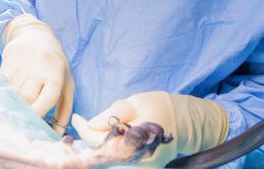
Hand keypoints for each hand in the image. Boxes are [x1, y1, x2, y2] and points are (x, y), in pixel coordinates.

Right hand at [0, 15, 74, 131]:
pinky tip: (9, 90)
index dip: (39, 113)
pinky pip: (4, 81)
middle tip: (23, 117)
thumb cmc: (56, 66)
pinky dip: (6, 89)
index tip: (33, 122)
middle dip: (24, 109)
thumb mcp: (66, 84)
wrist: (37, 36)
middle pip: (27, 97)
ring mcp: (23, 62)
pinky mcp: (9, 59)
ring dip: (14, 100)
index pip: (47, 98)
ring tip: (16, 103)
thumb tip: (55, 135)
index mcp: (56, 75)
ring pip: (13, 91)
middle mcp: (39, 68)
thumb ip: (63, 110)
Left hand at [72, 91, 227, 166]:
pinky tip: (107, 134)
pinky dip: (111, 146)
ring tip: (91, 127)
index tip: (76, 118)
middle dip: (89, 138)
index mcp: (136, 142)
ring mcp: (142, 165)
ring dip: (99, 143)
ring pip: (112, 155)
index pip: (101, 140)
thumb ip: (113, 114)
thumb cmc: (162, 107)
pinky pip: (121, 156)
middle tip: (80, 121)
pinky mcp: (144, 165)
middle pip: (105, 151)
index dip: (84, 129)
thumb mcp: (136, 102)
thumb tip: (91, 124)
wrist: (187, 121)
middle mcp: (139, 160)